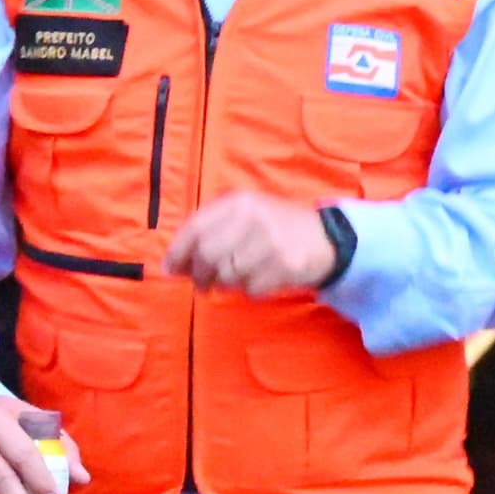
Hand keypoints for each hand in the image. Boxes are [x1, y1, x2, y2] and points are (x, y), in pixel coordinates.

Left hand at [162, 190, 341, 297]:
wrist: (325, 238)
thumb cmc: (274, 227)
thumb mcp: (244, 215)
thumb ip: (210, 231)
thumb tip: (172, 266)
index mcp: (238, 202)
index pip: (195, 228)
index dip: (178, 252)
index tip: (169, 270)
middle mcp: (253, 218)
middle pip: (207, 256)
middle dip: (199, 275)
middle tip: (202, 284)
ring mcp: (270, 242)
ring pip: (227, 275)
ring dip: (225, 285)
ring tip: (234, 280)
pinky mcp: (285, 265)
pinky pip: (250, 289)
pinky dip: (249, 291)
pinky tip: (259, 280)